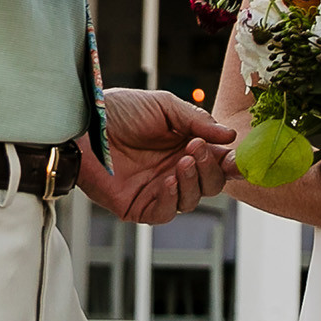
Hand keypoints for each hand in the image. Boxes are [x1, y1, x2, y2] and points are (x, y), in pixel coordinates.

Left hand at [78, 88, 234, 225]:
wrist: (83, 123)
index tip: (238, 157)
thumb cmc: (120, 111)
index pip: (220, 162)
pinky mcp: (138, 206)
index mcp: (187, 147)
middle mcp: (175, 171)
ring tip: (183, 161)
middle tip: (197, 149)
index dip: (232, 163)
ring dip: (193, 182)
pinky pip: (165, 213)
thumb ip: (198, 122)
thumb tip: (230, 137)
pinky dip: (172, 199)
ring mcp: (157, 190)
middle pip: (211, 185)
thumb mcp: (164, 107)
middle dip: (211, 169)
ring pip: (191, 200)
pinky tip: (169, 180)